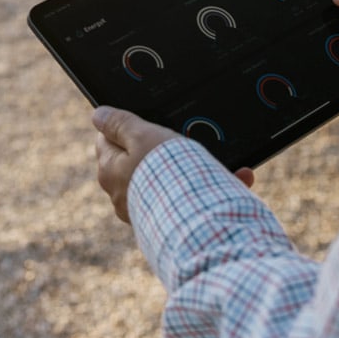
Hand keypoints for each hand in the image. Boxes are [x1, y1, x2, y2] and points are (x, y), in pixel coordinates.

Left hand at [93, 106, 255, 223]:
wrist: (196, 221)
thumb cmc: (164, 173)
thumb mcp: (142, 136)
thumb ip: (120, 123)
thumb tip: (98, 115)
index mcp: (111, 171)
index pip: (106, 141)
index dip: (124, 125)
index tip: (143, 119)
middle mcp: (124, 194)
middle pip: (138, 160)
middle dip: (163, 148)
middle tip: (182, 137)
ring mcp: (148, 209)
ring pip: (172, 180)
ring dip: (195, 168)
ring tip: (219, 160)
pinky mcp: (175, 221)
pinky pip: (194, 198)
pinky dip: (214, 187)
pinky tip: (240, 176)